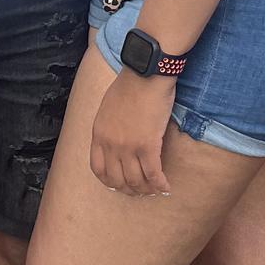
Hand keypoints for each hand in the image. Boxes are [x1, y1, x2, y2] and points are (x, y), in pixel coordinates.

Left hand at [90, 72, 173, 198]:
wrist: (145, 73)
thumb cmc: (131, 84)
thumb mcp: (108, 106)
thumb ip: (109, 125)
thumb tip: (117, 137)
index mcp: (98, 133)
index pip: (98, 169)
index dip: (110, 181)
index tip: (119, 184)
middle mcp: (110, 144)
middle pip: (117, 179)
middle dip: (129, 189)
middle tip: (140, 191)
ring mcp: (128, 146)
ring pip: (136, 180)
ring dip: (146, 189)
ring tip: (154, 190)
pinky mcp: (148, 145)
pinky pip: (153, 173)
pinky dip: (160, 184)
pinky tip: (166, 186)